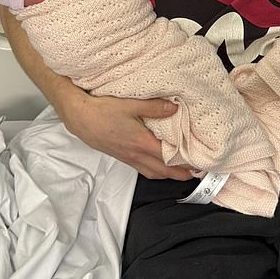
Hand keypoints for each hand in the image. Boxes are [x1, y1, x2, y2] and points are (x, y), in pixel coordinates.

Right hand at [61, 91, 192, 179]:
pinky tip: (157, 165)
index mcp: (141, 143)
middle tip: (197, 173)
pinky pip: (142, 169)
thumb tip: (175, 108)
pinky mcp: (120, 156)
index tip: (200, 163)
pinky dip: (154, 171)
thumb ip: (154, 107)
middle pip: (162, 170)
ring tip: (181, 172)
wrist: (79, 117)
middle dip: (180, 174)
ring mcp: (127, 157)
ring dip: (168, 174)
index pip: (168, 158)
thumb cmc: (102, 110)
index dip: (185, 163)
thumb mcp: (130, 104)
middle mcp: (135, 154)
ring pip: (152, 172)